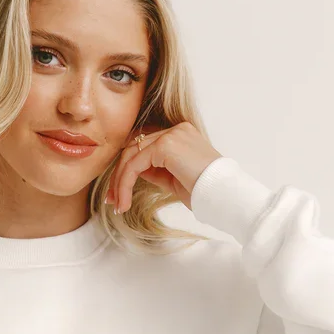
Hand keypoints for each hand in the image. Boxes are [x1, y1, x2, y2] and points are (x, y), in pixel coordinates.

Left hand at [106, 121, 222, 213]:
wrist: (222, 195)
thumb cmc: (203, 191)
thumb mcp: (173, 178)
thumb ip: (154, 169)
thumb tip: (132, 171)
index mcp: (180, 134)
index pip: (143, 146)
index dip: (127, 169)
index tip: (118, 193)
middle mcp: (175, 129)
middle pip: (134, 149)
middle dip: (119, 176)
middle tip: (111, 200)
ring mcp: (171, 134)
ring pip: (131, 156)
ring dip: (120, 183)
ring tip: (117, 205)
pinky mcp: (166, 145)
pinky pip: (135, 164)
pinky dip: (125, 184)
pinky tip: (124, 201)